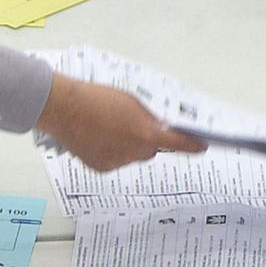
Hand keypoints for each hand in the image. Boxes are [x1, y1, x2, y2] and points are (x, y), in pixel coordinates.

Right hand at [33, 75, 208, 171]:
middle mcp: (135, 152)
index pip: (178, 144)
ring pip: (131, 155)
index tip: (201, 147)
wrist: (64, 108)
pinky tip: (97, 136)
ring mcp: (118, 162)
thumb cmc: (96, 98)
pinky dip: (110, 151)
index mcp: (146, 134)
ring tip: (107, 126)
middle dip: (146, 139)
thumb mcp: (131, 102)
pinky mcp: (102, 167)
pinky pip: (115, 160)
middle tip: (130, 124)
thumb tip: (158, 126)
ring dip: (126, 144)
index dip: (192, 145)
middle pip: (151, 149)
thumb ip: (149, 117)